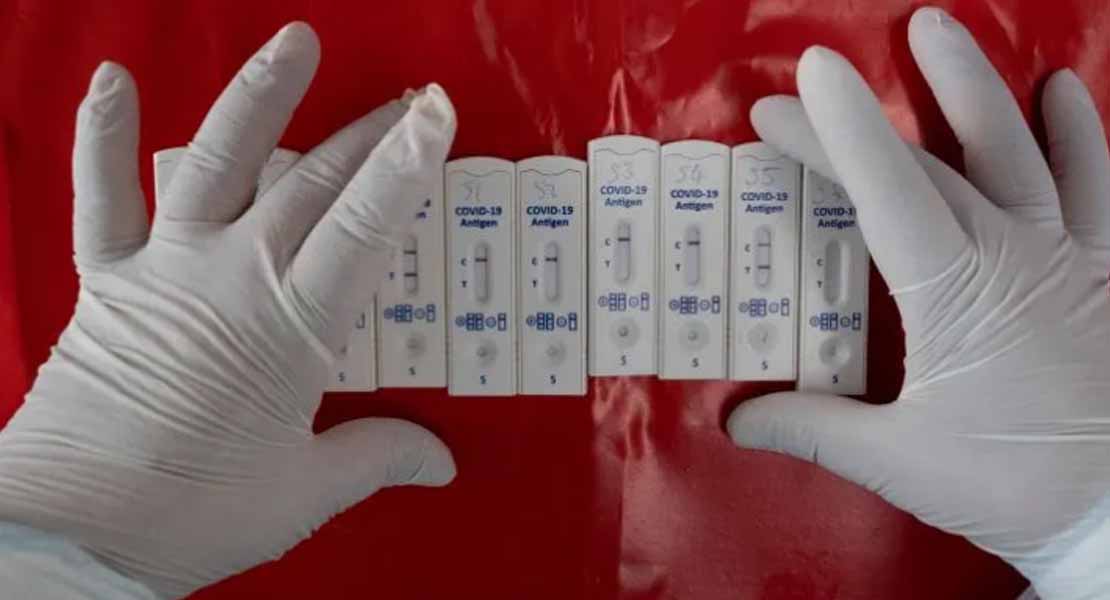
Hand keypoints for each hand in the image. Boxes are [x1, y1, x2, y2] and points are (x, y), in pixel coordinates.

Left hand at [0, 23, 456, 597]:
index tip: (435, 113)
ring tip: (295, 43)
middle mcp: (233, 277)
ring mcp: (167, 267)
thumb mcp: (304, 490)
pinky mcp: (109, 277)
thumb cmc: (194, 512)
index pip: (365, 226)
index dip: (405, 163)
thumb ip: (379, 457)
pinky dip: (105, 135)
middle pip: (312, 183)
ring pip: (218, 160)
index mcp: (292, 327)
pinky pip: (102, 193)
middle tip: (407, 100)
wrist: (76, 531)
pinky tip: (113, 80)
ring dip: (260, 97)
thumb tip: (441, 462)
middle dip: (366, 134)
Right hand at [728, 7, 1109, 597]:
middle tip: (818, 72)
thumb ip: (814, 428)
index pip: (884, 191)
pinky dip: (1081, 135)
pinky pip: (1096, 184)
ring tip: (938, 30)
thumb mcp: (899, 461)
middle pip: (931, 160)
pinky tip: (1063, 90)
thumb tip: (734, 417)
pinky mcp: (1101, 269)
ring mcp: (1065, 254)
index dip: (836, 134)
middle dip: (865, 116)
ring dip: (973, 86)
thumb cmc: (1011, 484)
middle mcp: (1011, 252)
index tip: (797, 85)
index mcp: (954, 290)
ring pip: (1017, 148)